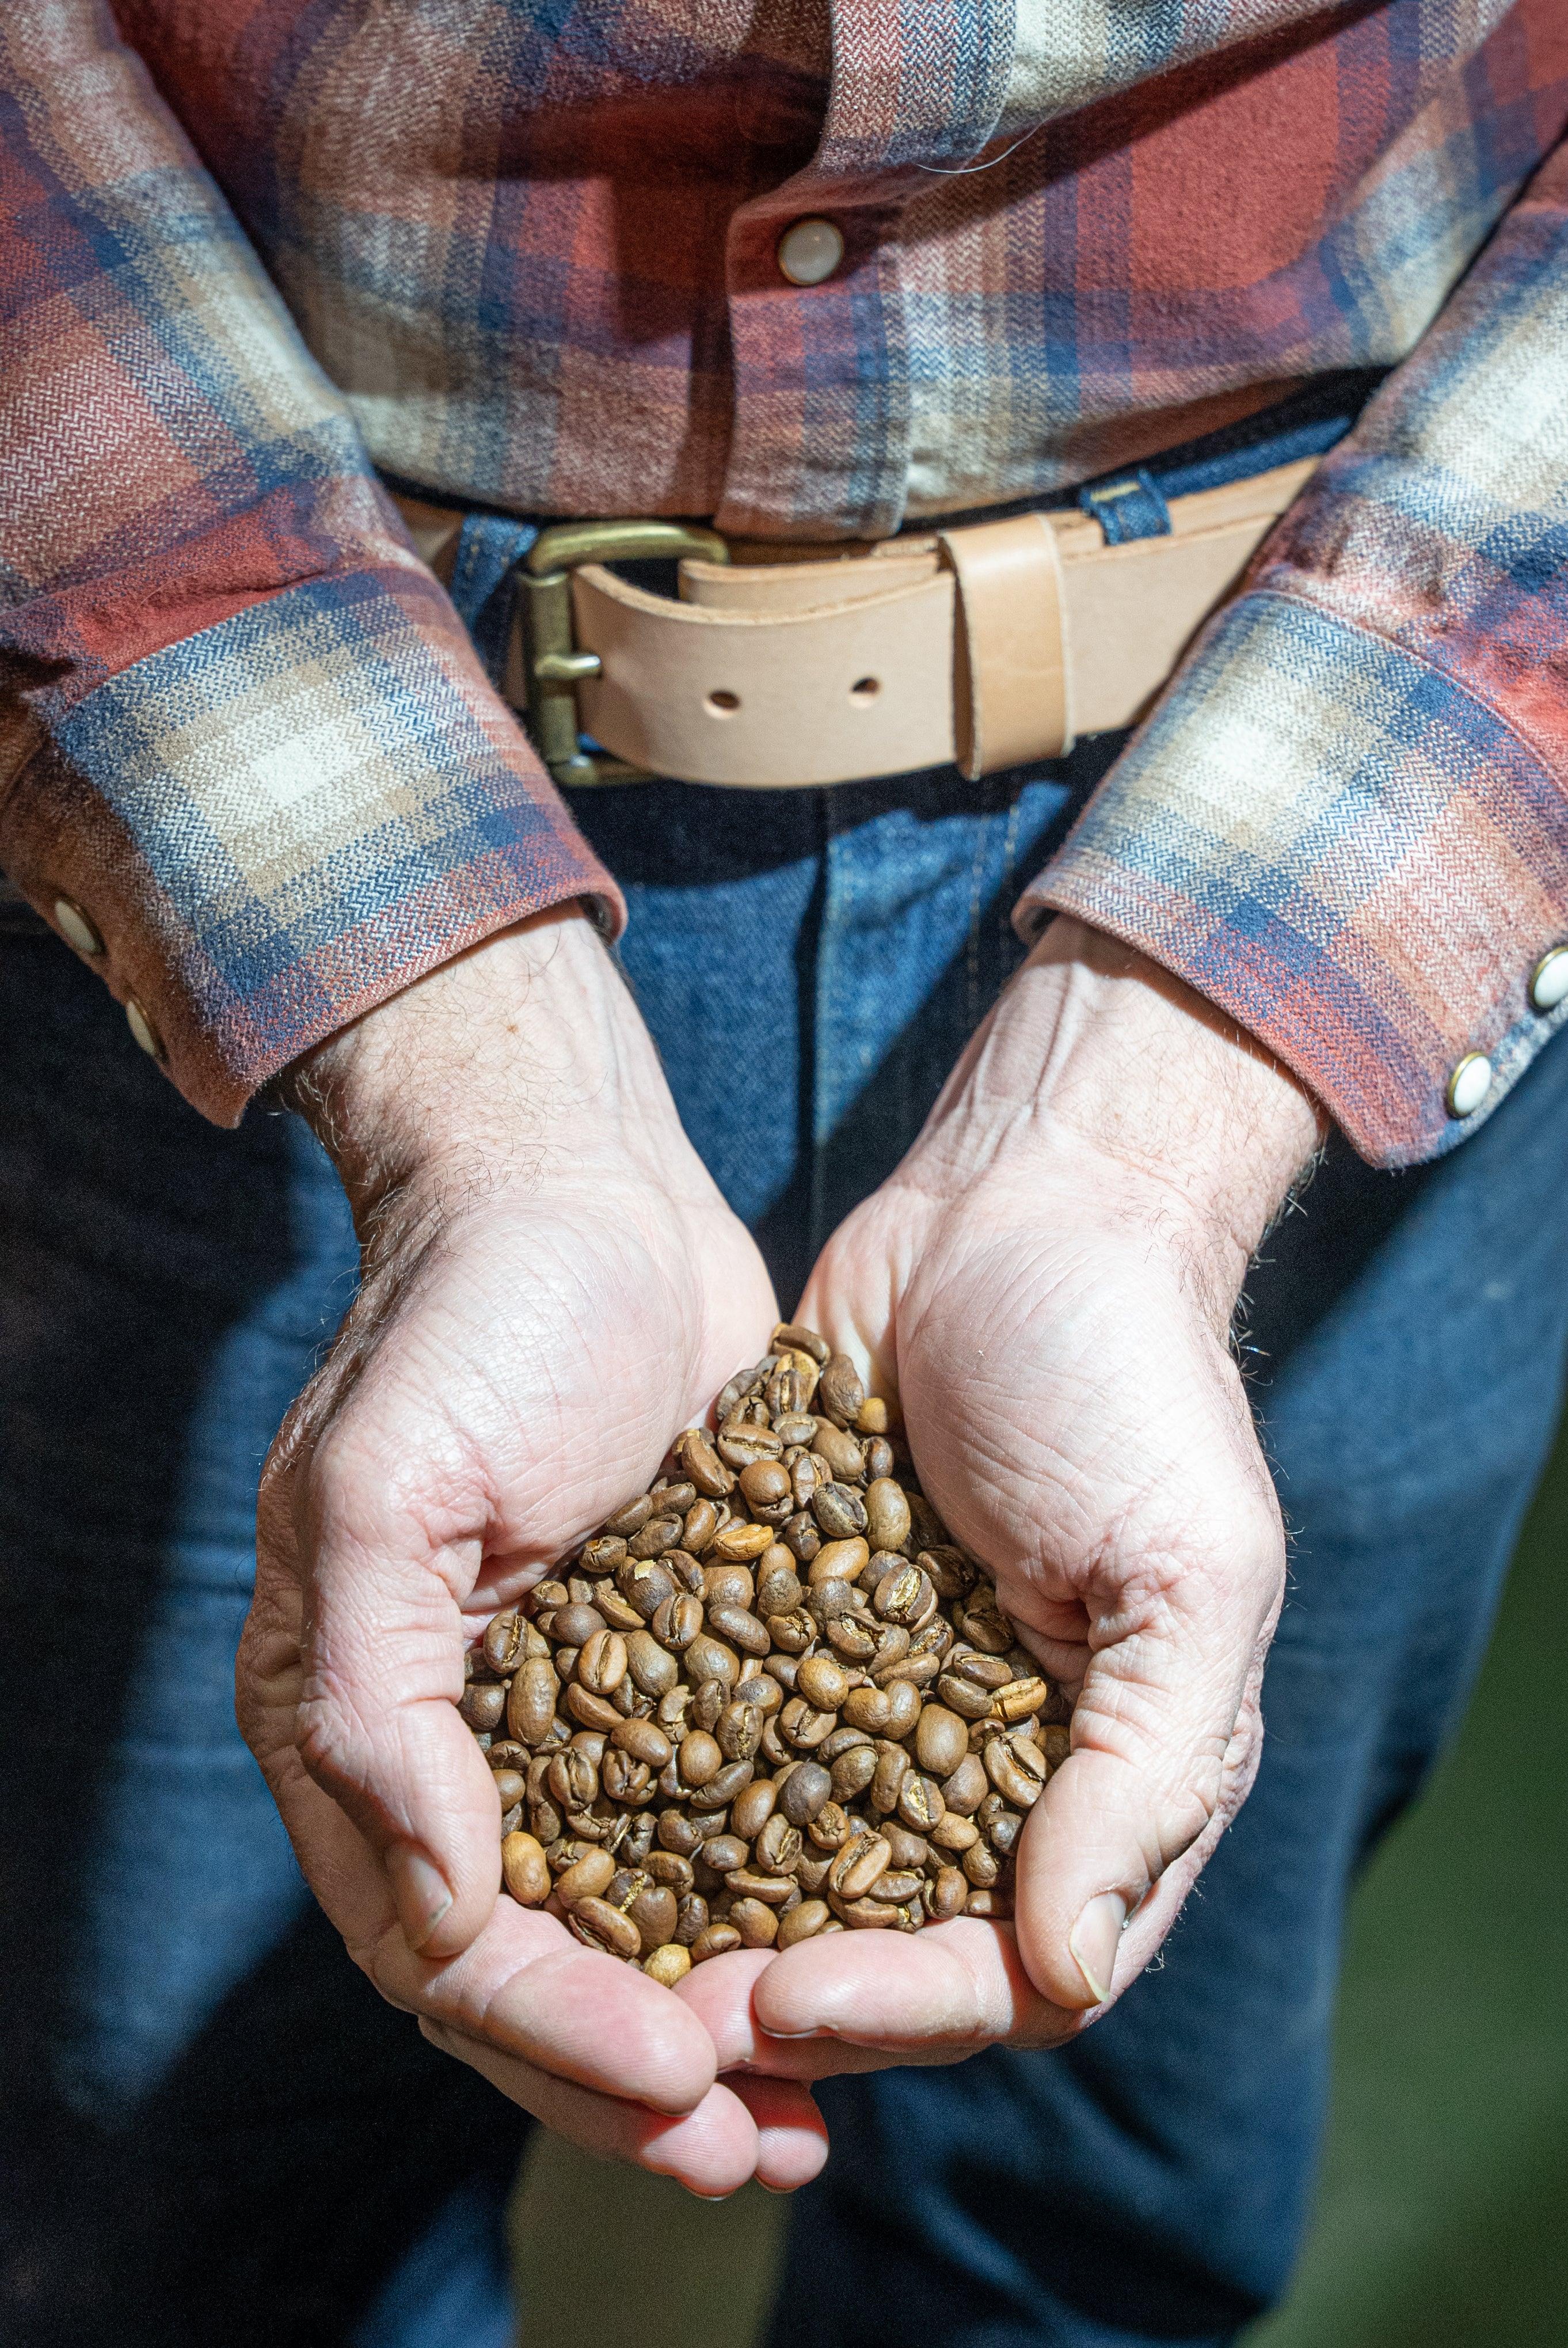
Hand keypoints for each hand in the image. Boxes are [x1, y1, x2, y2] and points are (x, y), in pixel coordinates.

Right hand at [236, 906, 824, 2192]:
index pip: (443, 1938)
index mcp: (362, 1718)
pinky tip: (843, 1958)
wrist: (580, 1189)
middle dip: (634, 2074)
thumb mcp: (384, 1483)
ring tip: (808, 2117)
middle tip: (754, 2156)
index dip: (550, 2027)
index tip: (675, 2076)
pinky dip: (759, 1908)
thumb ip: (379, 1696)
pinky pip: (707, 1823)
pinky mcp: (669, 1659)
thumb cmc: (474, 1318)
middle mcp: (456, 1738)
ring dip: (707, 2022)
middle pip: (534, 1969)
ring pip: (631, 1919)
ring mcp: (568, 1707)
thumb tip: (439, 1905)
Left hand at [689, 917, 1322, 2077]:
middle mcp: (984, 1764)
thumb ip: (1144, 1774)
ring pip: (783, 1864)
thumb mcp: (1190, 1575)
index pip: (1010, 1966)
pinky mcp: (781, 1621)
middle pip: (880, 1946)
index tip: (789, 2001)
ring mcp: (874, 1697)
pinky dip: (659, 1793)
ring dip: (704, 1925)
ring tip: (599, 1958)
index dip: (904, 2006)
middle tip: (662, 2024)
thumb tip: (1061, 1970)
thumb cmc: (1132, 1383)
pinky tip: (574, 1828)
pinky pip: (717, 1735)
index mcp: (1103, 1779)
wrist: (1020, 1213)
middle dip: (780, 1996)